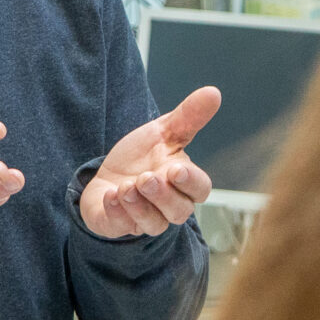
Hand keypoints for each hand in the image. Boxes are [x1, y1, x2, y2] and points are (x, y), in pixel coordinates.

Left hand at [81, 87, 220, 239]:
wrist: (107, 176)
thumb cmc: (141, 158)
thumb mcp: (162, 132)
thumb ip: (188, 117)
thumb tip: (213, 92)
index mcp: (184, 184)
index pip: (200, 189)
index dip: (191, 182)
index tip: (176, 169)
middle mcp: (168, 207)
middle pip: (179, 212)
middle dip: (163, 196)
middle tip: (146, 178)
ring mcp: (144, 220)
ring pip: (154, 225)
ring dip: (140, 207)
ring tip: (126, 187)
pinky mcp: (119, 226)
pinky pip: (121, 226)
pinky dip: (117, 212)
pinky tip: (110, 195)